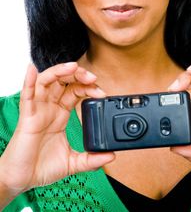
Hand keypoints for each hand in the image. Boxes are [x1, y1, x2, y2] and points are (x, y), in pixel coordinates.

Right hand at [0, 62, 113, 197]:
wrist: (23, 179)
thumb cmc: (42, 167)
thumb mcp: (72, 162)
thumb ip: (92, 159)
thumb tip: (111, 156)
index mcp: (60, 115)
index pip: (75, 91)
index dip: (88, 88)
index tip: (102, 93)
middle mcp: (49, 108)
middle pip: (64, 81)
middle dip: (79, 75)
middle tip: (92, 78)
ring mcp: (38, 110)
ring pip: (47, 81)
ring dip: (60, 71)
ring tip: (74, 68)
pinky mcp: (27, 116)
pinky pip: (26, 94)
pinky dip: (29, 81)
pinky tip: (32, 69)